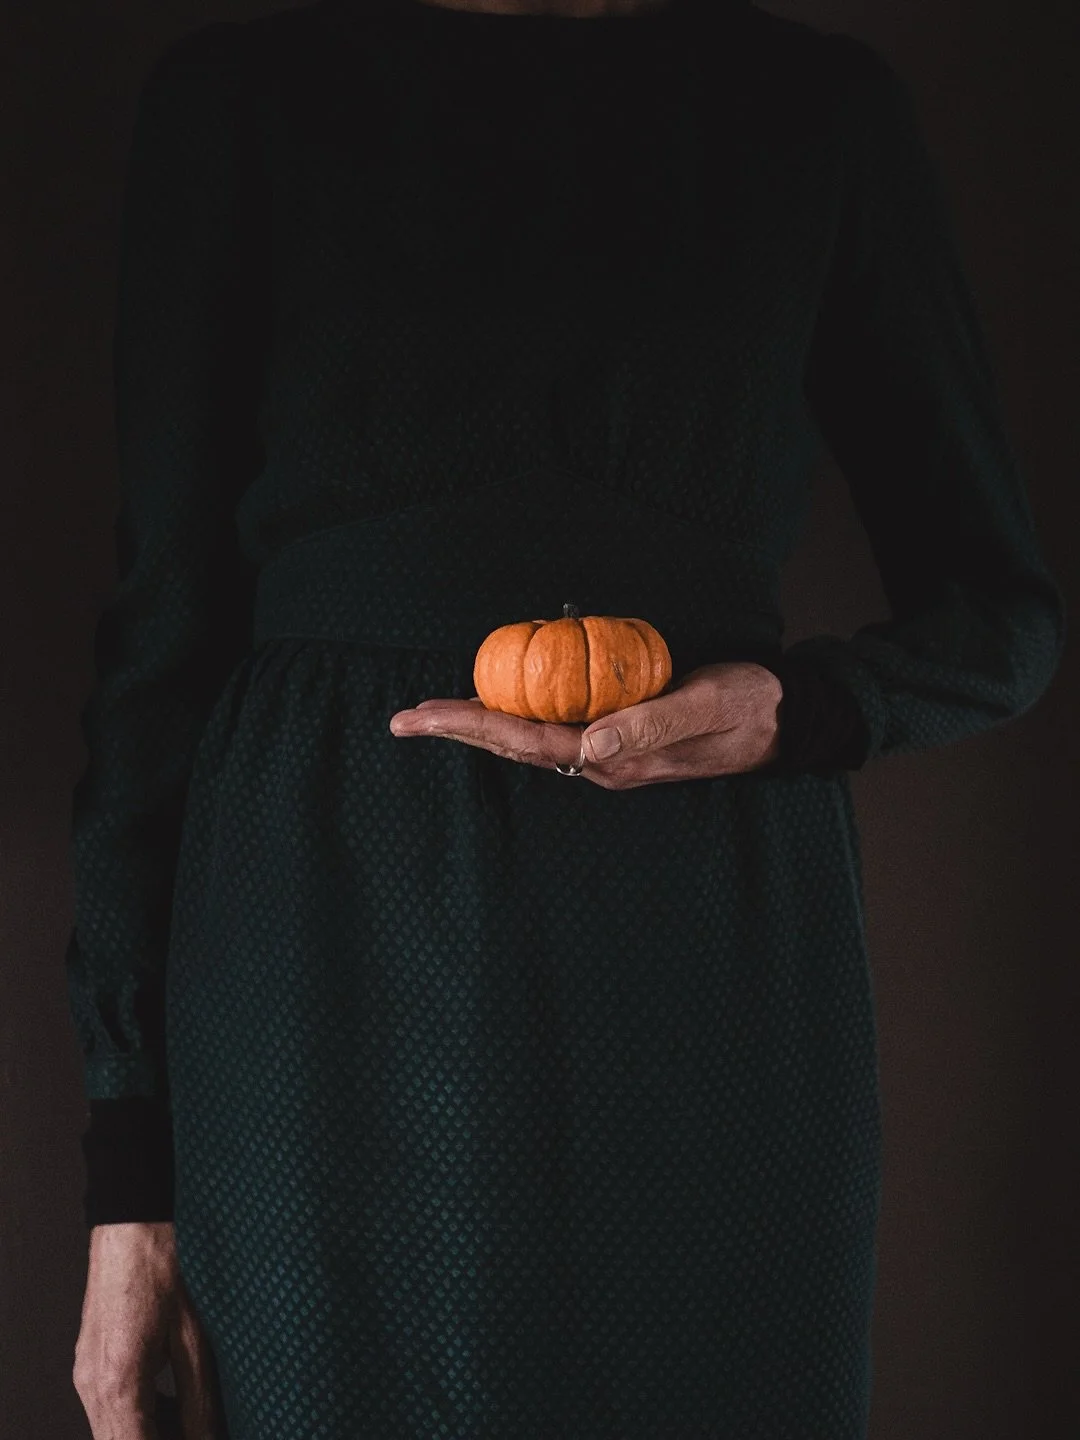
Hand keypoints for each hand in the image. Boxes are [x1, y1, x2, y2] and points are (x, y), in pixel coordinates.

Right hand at [74, 1222, 220, 1438]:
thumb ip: (198, 1401)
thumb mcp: (194, 1341)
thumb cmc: (162, 1275)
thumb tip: (208, 1438)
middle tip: (194, 1430)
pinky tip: (168, 1401)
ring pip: (113, 1433)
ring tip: (185, 1417)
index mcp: (121, 1384)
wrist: (131, 1232)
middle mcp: (93, 1389)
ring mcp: (85, 1379)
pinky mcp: (86, 1368)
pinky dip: (137, 1415)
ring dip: (149, 1432)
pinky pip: (108, 1412)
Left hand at [388, 661, 783, 788]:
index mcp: (614, 759)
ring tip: (431, 713)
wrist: (780, 717)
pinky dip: (516, 713)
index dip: (471, 727)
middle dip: (456, 730)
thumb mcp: (703, 708)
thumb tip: (589, 745)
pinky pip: (553, 725)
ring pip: (529, 739)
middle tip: (401, 720)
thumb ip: (650, 724)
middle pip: (514, 745)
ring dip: (479, 724)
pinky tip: (497, 702)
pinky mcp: (616, 733)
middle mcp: (602, 760)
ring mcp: (607, 751)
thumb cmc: (744, 707)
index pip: (527, 742)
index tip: (422, 717)